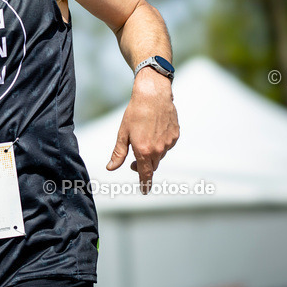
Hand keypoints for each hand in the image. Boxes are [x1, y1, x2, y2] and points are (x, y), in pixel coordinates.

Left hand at [105, 69, 179, 193]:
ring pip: (160, 155)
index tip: (144, 191)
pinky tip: (154, 132)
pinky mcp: (175, 135)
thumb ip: (118, 154)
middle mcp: (158, 149)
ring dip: (152, 154)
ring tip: (143, 139)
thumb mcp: (122, 134)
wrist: (153, 96)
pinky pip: (167, 145)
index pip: (145, 174)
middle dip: (144, 167)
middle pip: (152, 166)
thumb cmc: (135, 114)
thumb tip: (111, 168)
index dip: (145, 184)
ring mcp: (169, 143)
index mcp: (144, 151)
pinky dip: (160, 144)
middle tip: (133, 163)